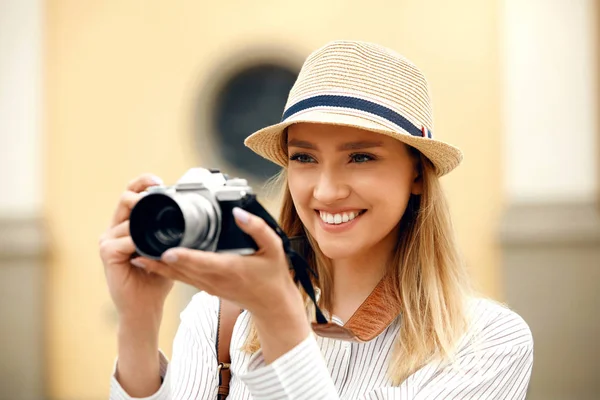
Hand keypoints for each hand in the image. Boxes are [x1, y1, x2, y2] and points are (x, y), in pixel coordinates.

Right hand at [99, 173, 173, 322]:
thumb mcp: (168, 249)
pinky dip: (138, 242)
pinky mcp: (107, 254)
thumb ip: (172, 232)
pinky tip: (147, 249)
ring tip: (159, 233)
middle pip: (124, 198)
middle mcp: (114, 229)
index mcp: (128, 224)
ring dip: (144, 222)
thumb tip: (193, 214)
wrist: (145, 307)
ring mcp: (108, 241)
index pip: (131, 194)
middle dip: (141, 193)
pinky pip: (124, 241)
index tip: (158, 181)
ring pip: (126, 218)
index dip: (142, 183)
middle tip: (158, 193)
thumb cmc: (157, 278)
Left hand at [136, 206, 310, 363]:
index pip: (200, 261)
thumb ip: (257, 228)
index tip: (164, 249)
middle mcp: (212, 278)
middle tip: (137, 240)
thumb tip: (238, 212)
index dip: (181, 256)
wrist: (271, 304)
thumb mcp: (273, 248)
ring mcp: (206, 284)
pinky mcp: (204, 286)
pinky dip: (164, 269)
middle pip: (178, 267)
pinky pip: (179, 278)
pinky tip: (150, 261)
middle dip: (157, 256)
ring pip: (175, 274)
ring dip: (155, 263)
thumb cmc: (272, 275)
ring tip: (133, 251)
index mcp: (227, 267)